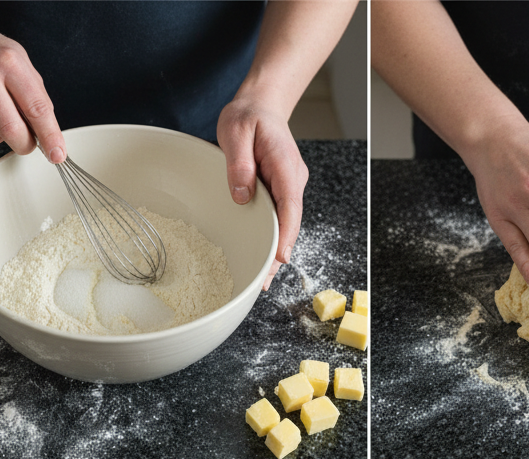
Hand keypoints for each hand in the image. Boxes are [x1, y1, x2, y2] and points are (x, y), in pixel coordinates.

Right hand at [0, 10, 64, 161]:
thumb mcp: (20, 62)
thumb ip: (36, 97)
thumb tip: (49, 134)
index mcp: (8, 63)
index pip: (36, 109)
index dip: (50, 136)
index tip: (57, 154)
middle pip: (12, 131)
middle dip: (26, 144)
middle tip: (28, 138)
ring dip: (2, 133)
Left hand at [217, 97, 308, 290]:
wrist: (261, 106)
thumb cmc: (248, 116)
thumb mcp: (236, 130)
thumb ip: (238, 162)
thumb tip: (242, 196)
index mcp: (284, 165)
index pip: (289, 205)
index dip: (286, 234)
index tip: (279, 258)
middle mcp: (293, 180)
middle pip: (290, 222)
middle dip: (279, 253)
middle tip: (264, 281)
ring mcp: (289, 187)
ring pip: (286, 224)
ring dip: (276, 250)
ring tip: (263, 279)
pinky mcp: (281, 192)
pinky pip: (280, 218)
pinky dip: (273, 238)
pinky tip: (263, 257)